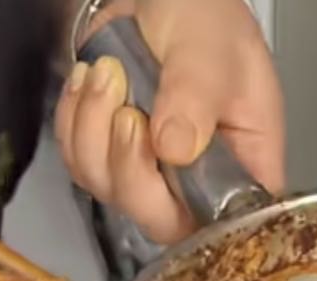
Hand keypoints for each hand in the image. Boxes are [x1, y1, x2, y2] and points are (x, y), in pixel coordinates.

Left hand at [55, 0, 284, 243]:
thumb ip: (196, 97)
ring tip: (107, 75)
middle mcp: (195, 181)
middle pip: (155, 218)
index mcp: (243, 165)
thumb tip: (176, 149)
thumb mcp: (211, 50)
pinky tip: (90, 82)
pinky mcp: (107, 157)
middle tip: (127, 112)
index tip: (165, 164)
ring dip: (93, 132)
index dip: (189, 215)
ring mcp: (147, 173)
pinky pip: (77, 162)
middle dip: (128, 167)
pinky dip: (73, 121)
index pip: (222, 224)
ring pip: (106, 189)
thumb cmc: (205, 17)